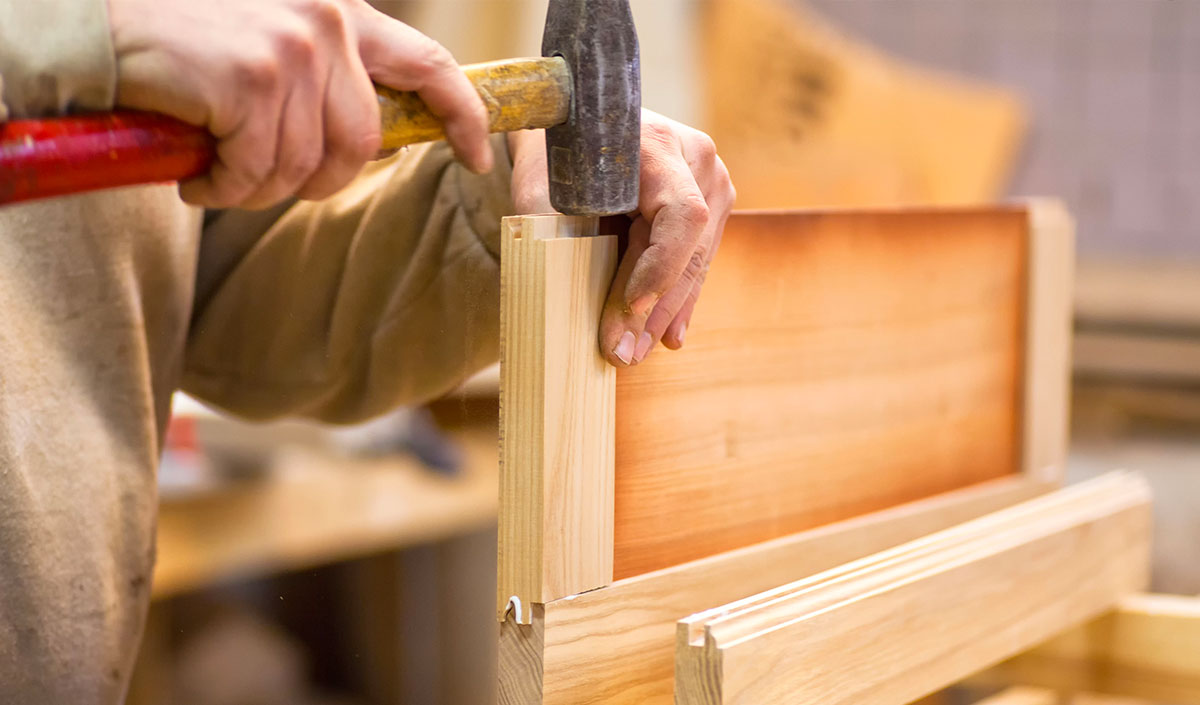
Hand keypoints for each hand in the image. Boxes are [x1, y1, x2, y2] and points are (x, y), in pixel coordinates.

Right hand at [109, 0, 492, 208]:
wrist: (100, 25)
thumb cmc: (186, 43)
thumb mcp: (275, 41)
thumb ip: (329, 77)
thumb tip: (369, 141)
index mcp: (342, 13)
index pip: (428, 65)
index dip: (461, 116)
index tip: (477, 156)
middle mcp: (328, 24)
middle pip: (363, 143)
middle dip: (317, 181)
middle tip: (265, 180)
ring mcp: (294, 50)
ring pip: (308, 166)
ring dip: (259, 188)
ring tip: (217, 168)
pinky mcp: (254, 80)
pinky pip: (260, 172)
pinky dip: (224, 188)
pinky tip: (195, 170)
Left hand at [509, 110, 735, 365]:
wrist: (576, 123)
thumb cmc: (557, 156)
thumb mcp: (544, 190)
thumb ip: (555, 236)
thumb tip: (561, 307)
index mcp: (659, 144)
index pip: (682, 214)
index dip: (662, 266)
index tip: (632, 307)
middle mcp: (697, 160)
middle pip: (688, 247)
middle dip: (653, 306)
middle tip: (623, 351)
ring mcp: (710, 182)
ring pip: (695, 261)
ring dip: (665, 312)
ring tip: (637, 350)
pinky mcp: (709, 206)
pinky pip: (695, 260)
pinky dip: (675, 299)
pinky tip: (665, 335)